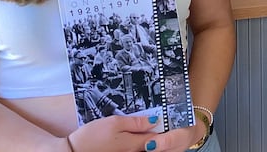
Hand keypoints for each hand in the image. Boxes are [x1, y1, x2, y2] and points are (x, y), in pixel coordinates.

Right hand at [67, 115, 203, 151]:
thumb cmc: (92, 136)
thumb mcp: (114, 123)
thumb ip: (136, 122)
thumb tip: (155, 121)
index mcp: (134, 144)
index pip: (157, 137)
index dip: (166, 129)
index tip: (174, 118)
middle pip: (152, 144)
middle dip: (160, 136)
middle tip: (168, 123)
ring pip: (143, 147)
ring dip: (150, 139)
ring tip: (153, 126)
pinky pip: (135, 149)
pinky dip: (140, 143)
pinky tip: (138, 134)